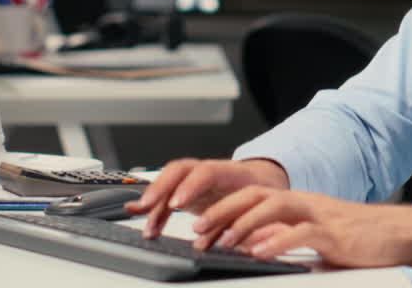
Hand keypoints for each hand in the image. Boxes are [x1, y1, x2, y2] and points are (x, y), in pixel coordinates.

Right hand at [125, 158, 288, 237]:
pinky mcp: (189, 191)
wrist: (264, 181)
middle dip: (161, 187)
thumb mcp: (267, 207)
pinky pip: (167, 196)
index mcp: (233, 173)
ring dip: (155, 203)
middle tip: (149, 206)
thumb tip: (251, 240)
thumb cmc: (265, 195)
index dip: (190, 187)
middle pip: (180, 170)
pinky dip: (155, 209)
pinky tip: (144, 219)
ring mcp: (197, 179)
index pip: (207, 172)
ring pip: (170, 182)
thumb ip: (257, 220)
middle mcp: (210, 171)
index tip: (177, 204)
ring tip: (148, 227)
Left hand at [189, 186, 411, 283]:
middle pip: (255, 195)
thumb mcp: (312, 235)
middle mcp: (303, 202)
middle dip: (223, 211)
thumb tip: (252, 245)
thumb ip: (283, 236)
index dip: (221, 209)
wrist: (396, 233)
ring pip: (275, 208)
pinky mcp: (334, 233)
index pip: (251, 197)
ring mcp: (318, 215)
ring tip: (223, 241)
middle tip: (197, 231)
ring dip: (244, 223)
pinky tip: (260, 252)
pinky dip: (278, 241)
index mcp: (295, 202)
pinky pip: (302, 233)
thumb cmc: (355, 237)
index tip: (197, 227)